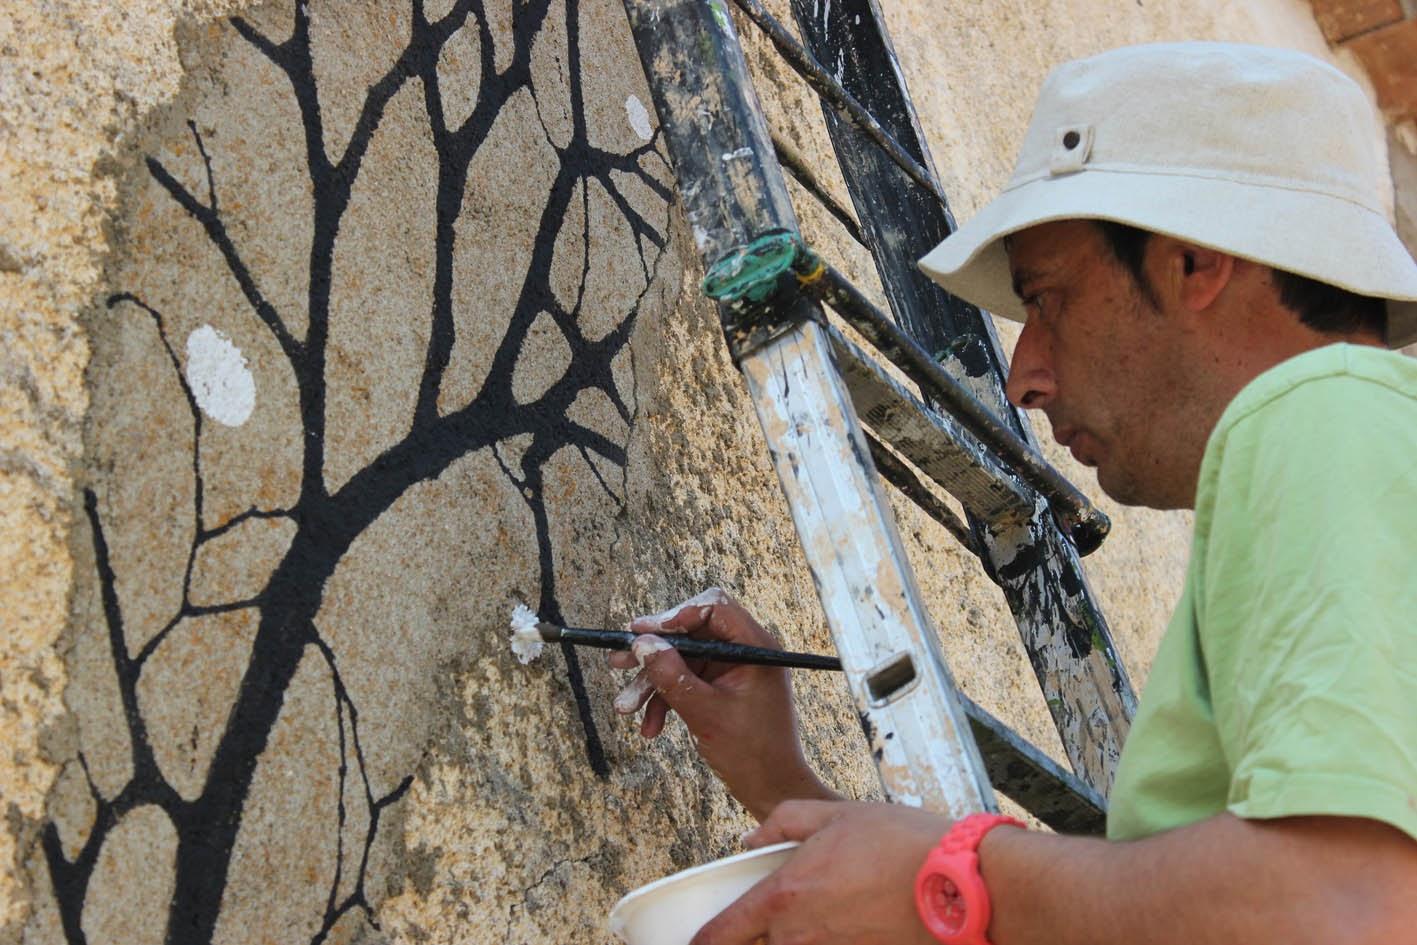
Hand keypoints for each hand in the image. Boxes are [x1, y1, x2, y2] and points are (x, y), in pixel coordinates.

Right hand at [610, 588, 837, 819]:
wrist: (771, 789)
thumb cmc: (751, 752)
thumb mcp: (704, 712)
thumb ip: (673, 676)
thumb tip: (642, 644)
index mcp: (755, 647)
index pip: (714, 608)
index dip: (675, 616)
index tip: (641, 632)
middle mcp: (746, 652)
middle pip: (692, 634)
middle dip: (655, 653)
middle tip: (619, 662)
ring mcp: (734, 670)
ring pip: (685, 661)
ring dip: (654, 683)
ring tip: (625, 706)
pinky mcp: (723, 688)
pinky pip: (689, 682)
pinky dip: (668, 701)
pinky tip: (650, 727)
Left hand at [691, 800, 947, 944]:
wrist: (961, 884)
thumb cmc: (902, 844)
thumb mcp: (835, 814)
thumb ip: (783, 822)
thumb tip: (750, 840)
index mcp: (784, 896)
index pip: (720, 936)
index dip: (700, 944)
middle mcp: (799, 937)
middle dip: (746, 944)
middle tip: (747, 931)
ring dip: (784, 943)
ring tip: (807, 918)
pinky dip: (821, 944)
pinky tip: (839, 927)